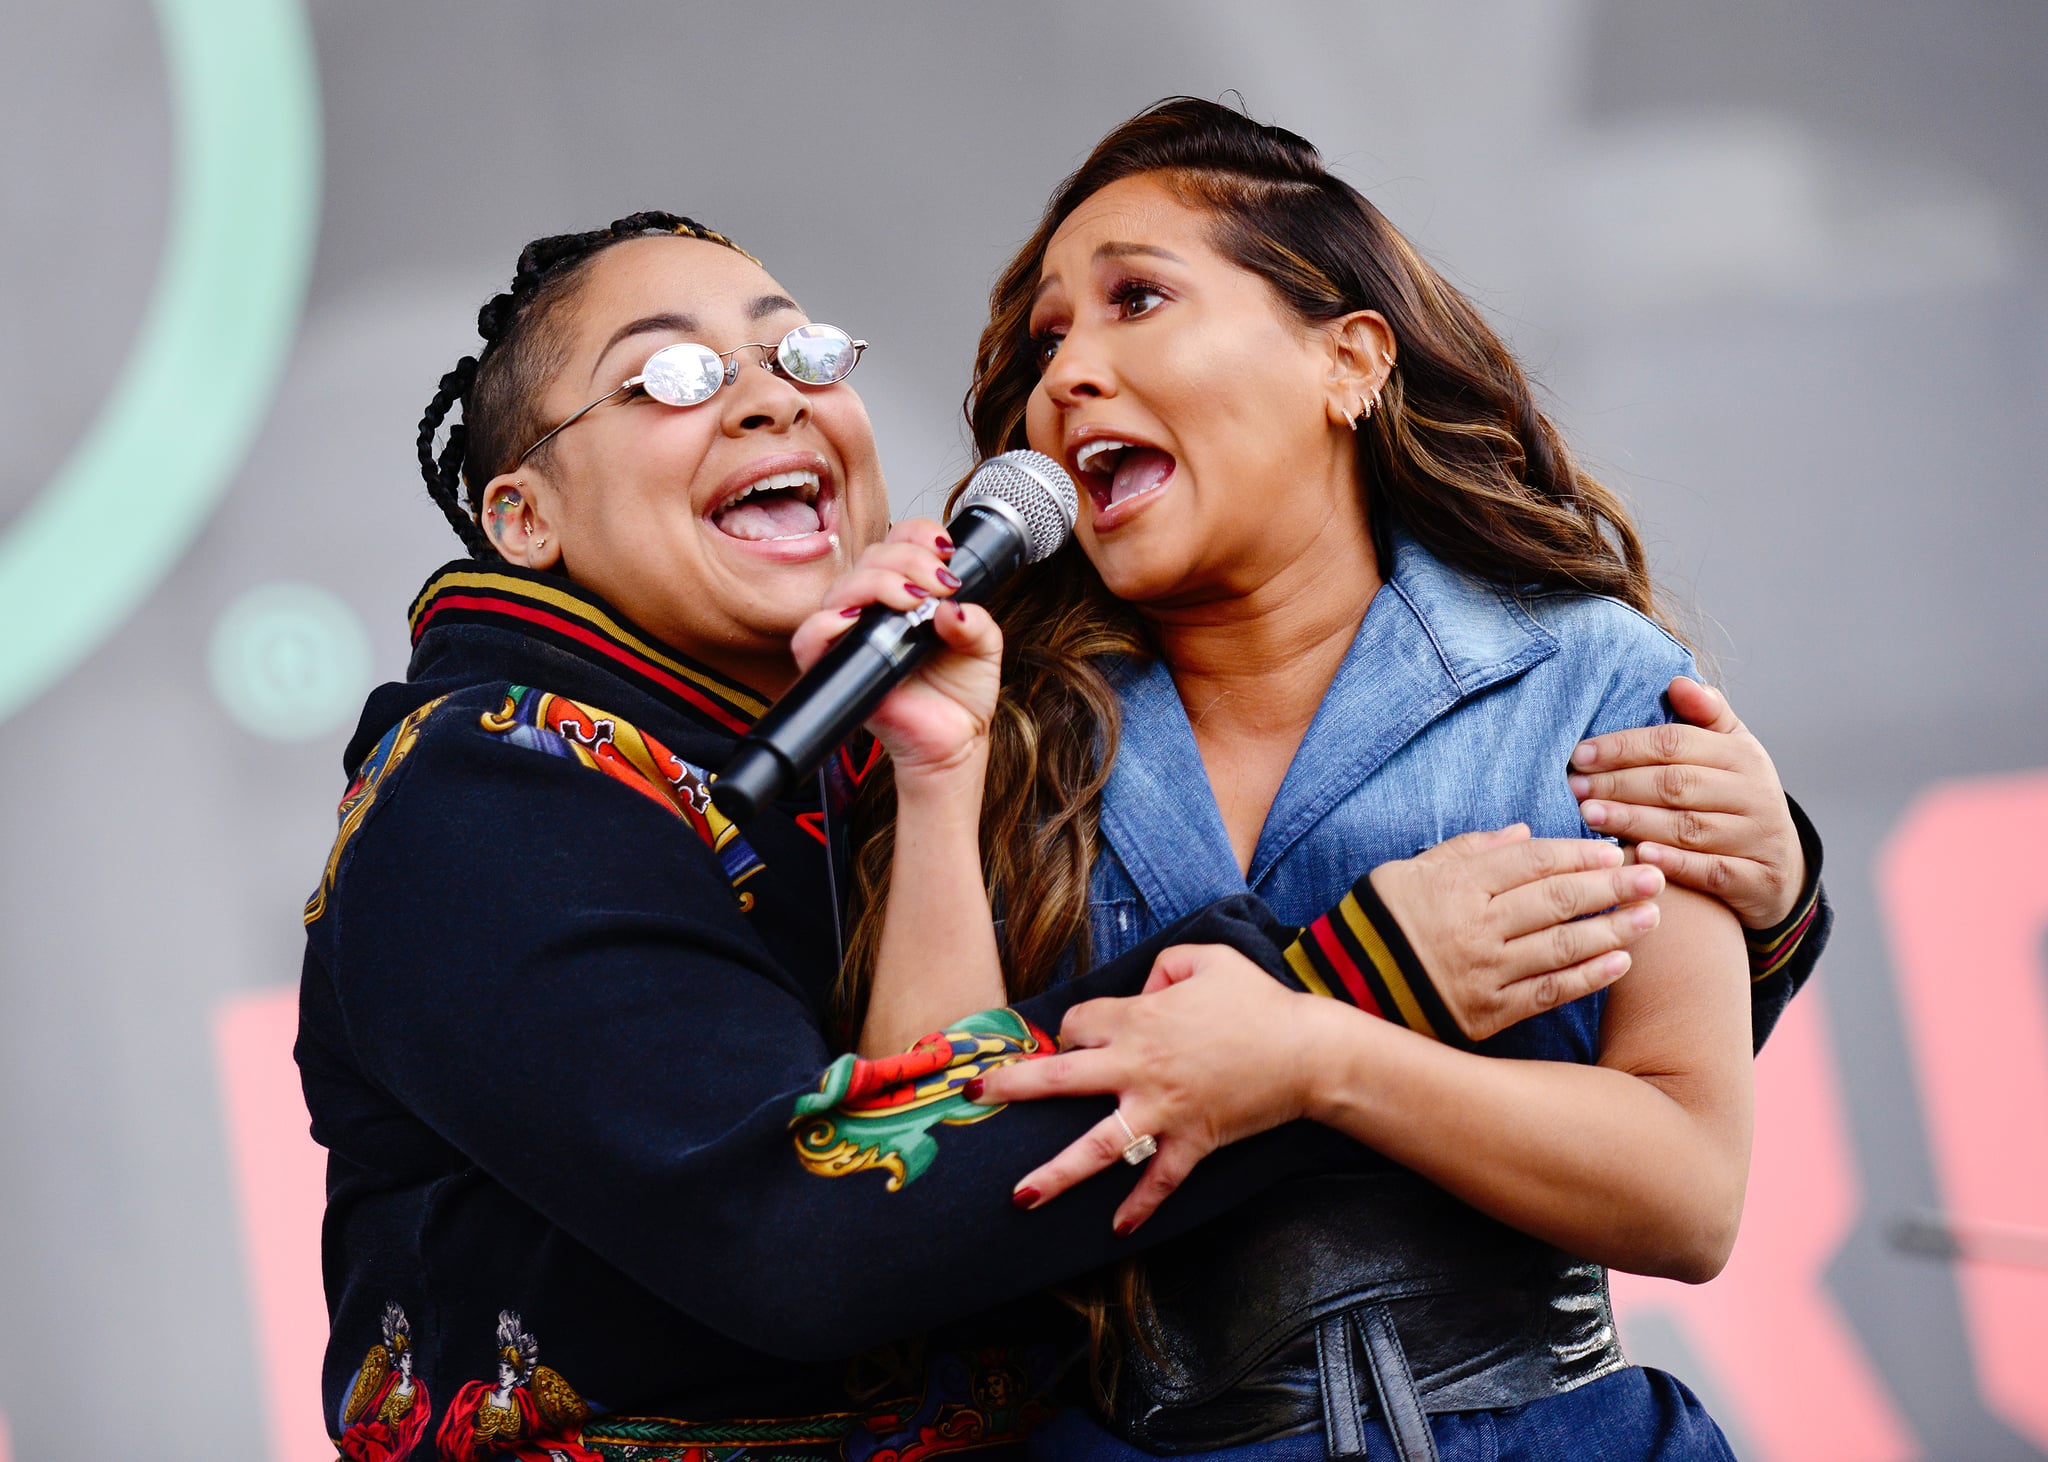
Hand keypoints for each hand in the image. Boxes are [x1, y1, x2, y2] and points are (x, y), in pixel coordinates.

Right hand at [790, 518, 1000, 781]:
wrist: (954, 742)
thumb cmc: (961, 694)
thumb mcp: (985, 648)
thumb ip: (977, 623)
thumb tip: (953, 608)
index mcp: (907, 593)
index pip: (897, 542)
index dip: (918, 535)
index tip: (947, 553)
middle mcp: (875, 609)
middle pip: (871, 558)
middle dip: (908, 560)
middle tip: (940, 584)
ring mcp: (853, 636)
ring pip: (843, 588)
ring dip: (878, 583)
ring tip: (915, 602)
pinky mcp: (836, 668)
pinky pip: (808, 639)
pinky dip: (826, 624)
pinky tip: (856, 620)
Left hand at [969, 944, 1320, 1234]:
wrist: (1307, 1052)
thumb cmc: (1256, 1000)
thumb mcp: (1205, 959)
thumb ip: (1162, 965)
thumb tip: (1141, 989)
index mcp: (1139, 1020)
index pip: (1077, 1025)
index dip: (1071, 1029)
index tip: (1077, 1037)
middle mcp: (1139, 1068)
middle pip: (1060, 1080)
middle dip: (1011, 1087)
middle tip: (973, 1096)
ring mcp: (1163, 1111)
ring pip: (1096, 1146)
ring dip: (1055, 1175)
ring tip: (1019, 1198)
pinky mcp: (1192, 1141)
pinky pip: (1158, 1180)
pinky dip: (1139, 1206)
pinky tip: (1116, 1230)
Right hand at [1367, 826, 1663, 1041]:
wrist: (1345, 988)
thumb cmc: (1378, 921)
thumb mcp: (1409, 869)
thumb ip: (1467, 849)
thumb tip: (1523, 832)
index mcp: (1457, 885)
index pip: (1533, 863)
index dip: (1578, 854)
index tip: (1612, 849)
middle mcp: (1476, 927)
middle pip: (1558, 900)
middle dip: (1612, 886)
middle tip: (1652, 876)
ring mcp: (1485, 972)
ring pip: (1562, 946)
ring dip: (1613, 929)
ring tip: (1650, 917)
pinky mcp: (1488, 1013)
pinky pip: (1548, 993)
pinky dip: (1587, 978)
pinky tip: (1619, 962)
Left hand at [1569, 677, 1803, 927]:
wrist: (1780, 867)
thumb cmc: (1736, 799)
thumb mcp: (1731, 751)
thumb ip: (1706, 716)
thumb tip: (1678, 681)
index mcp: (1743, 755)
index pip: (1676, 743)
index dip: (1625, 746)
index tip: (1579, 753)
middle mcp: (1754, 793)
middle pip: (1677, 784)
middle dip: (1619, 784)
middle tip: (1574, 786)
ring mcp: (1757, 838)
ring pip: (1688, 827)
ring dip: (1634, 821)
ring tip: (1589, 815)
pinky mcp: (1755, 879)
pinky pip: (1710, 870)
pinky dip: (1674, 863)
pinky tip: (1638, 855)